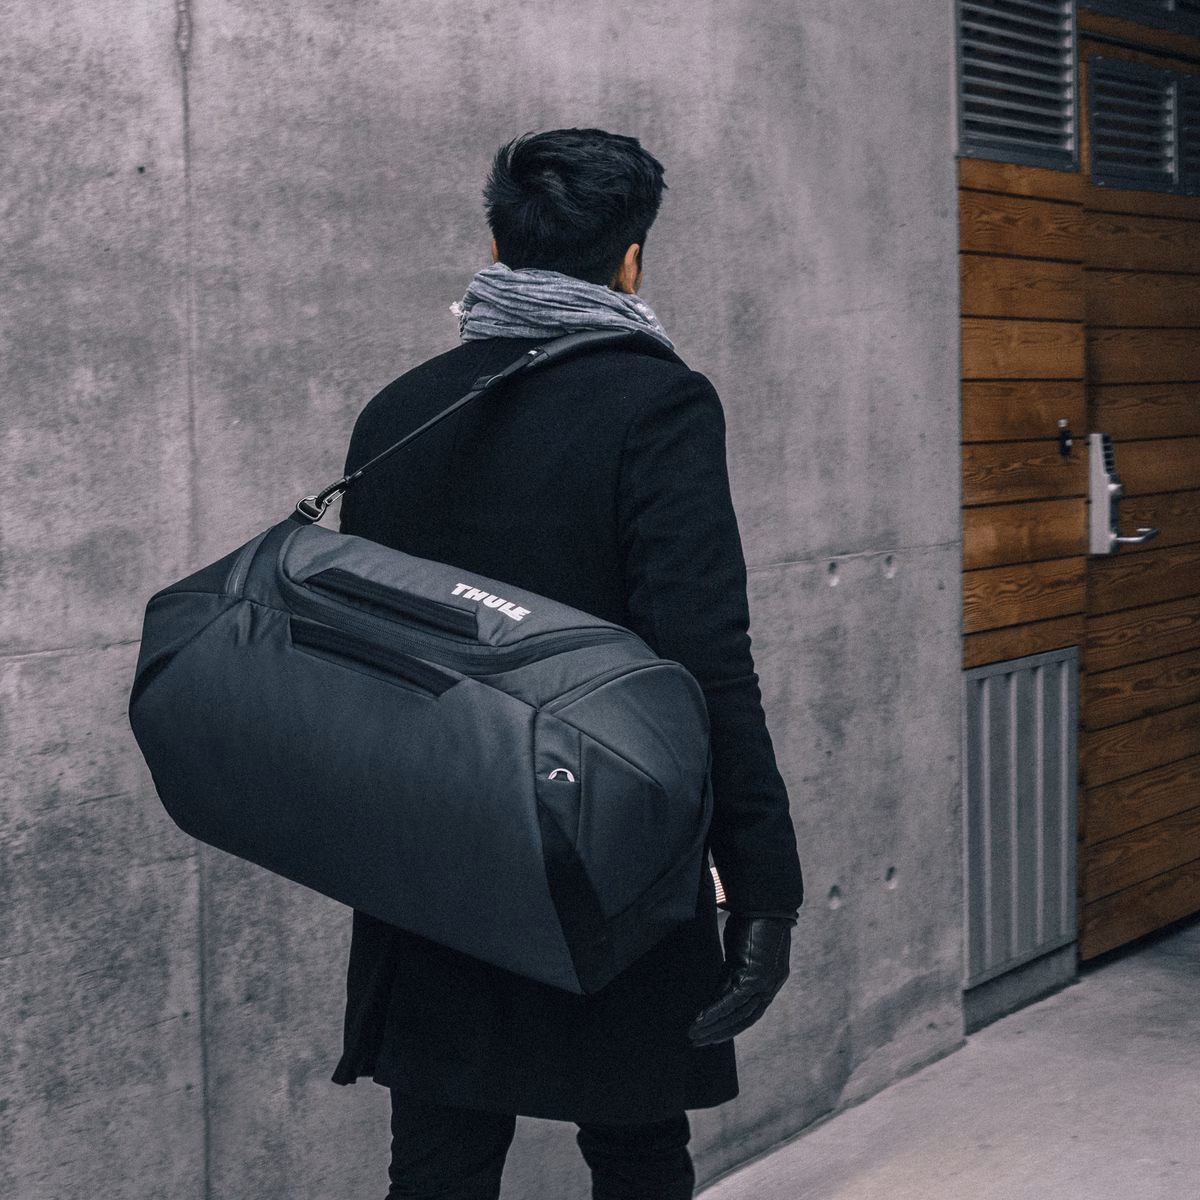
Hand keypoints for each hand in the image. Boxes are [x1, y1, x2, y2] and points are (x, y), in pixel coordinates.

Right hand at [687, 915, 791, 1046]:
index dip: (729, 1024)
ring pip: (737, 1014)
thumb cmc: (752, 919)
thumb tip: (716, 995)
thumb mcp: (740, 952)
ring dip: (714, 1026)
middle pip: (744, 1018)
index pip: (748, 1011)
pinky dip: (715, 1012)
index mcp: (769, 980)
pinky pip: (732, 1001)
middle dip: (720, 1032)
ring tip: (694, 1035)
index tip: (710, 1032)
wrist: (764, 901)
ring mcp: (765, 982)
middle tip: (698, 1041)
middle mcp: (770, 985)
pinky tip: (700, 1020)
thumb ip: (732, 974)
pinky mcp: (755, 976)